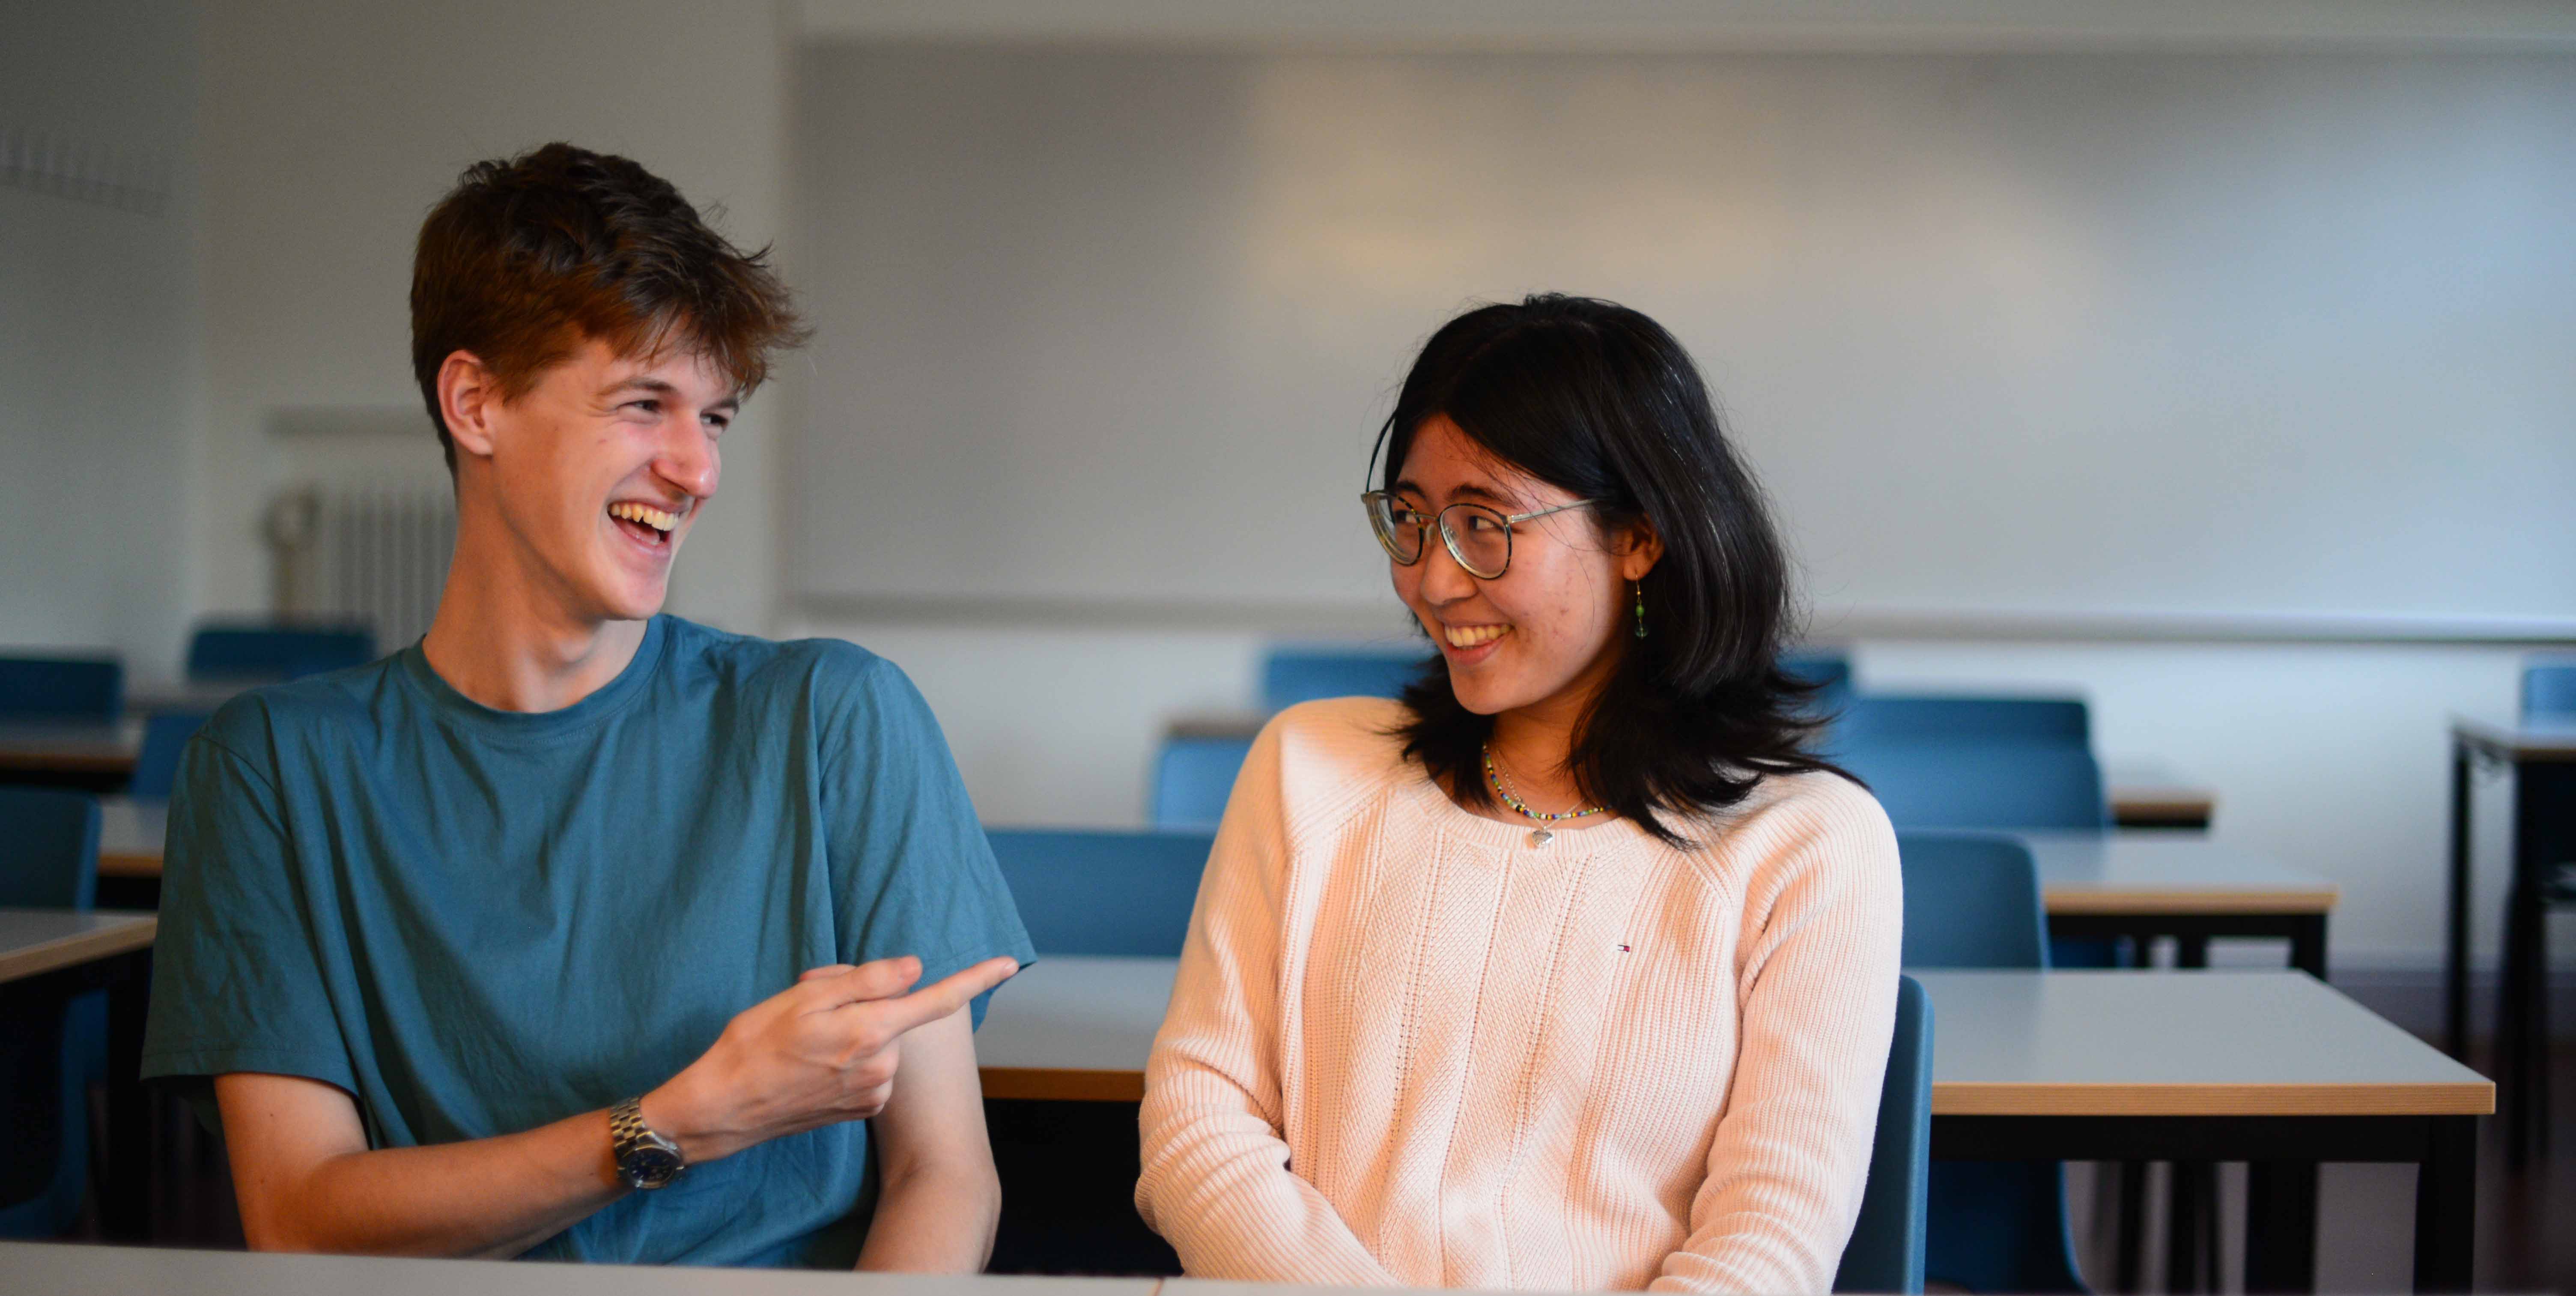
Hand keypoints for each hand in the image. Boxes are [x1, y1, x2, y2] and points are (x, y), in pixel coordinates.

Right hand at [642, 954, 1019, 1163]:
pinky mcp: (862, 1109)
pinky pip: (871, 1069)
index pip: (937, 999)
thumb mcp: (805, 995)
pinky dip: (849, 1058)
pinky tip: (812, 1064)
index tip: (1009, 964)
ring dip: (853, 1031)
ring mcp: (873, 1092)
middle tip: (811, 1003)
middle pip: (894, 1015)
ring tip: (803, 1039)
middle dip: (864, 1002)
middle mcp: (882, 1065)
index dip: (976, 979)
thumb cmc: (755, 1044)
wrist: (724, 1107)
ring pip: (880, 1041)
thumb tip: (915, 969)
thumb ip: (869, 980)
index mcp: (871, 1030)